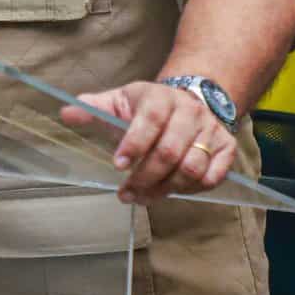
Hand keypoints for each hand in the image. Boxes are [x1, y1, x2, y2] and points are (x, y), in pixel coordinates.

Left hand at [61, 81, 236, 204]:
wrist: (190, 99)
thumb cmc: (146, 107)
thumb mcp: (118, 102)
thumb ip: (93, 109)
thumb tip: (67, 113)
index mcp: (160, 97)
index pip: (149, 120)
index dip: (133, 144)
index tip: (117, 165)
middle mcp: (189, 111)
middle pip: (170, 151)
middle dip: (145, 177)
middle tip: (127, 194)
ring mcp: (211, 130)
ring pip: (192, 167)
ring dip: (166, 189)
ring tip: (144, 197)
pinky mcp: (227, 148)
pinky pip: (212, 177)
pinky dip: (190, 190)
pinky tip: (170, 191)